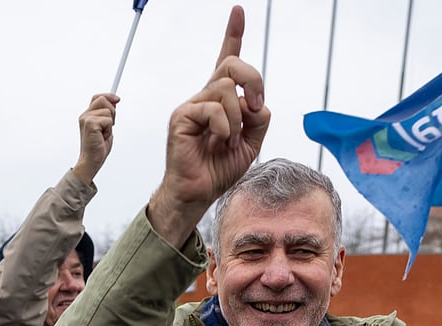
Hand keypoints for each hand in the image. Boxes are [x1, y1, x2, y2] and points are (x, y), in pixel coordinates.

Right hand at [74, 93, 118, 184]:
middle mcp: (85, 115)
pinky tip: (103, 137)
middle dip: (112, 111)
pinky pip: (108, 120)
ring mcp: (86, 119)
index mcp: (87, 115)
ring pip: (108, 111)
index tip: (118, 100)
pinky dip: (109, 130)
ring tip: (104, 134)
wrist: (91, 161)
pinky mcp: (90, 124)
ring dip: (111, 124)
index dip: (108, 96)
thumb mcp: (105, 128)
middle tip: (111, 125)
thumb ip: (108, 115)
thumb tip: (115, 101)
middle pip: (103, 99)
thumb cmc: (98, 148)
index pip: (97, 97)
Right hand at [147, 5, 269, 247]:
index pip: (227, 60)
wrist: (199, 192)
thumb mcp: (252, 142)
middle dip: (254, 79)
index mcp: (222, 100)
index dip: (233, 34)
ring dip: (239, 118)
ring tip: (231, 140)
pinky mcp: (182, 117)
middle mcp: (206, 97)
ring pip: (226, 89)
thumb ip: (259, 119)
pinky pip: (213, 110)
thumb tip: (256, 101)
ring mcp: (192, 105)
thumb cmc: (220, 168)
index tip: (239, 11)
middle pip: (232, 64)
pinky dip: (226, 127)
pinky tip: (221, 142)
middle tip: (258, 104)